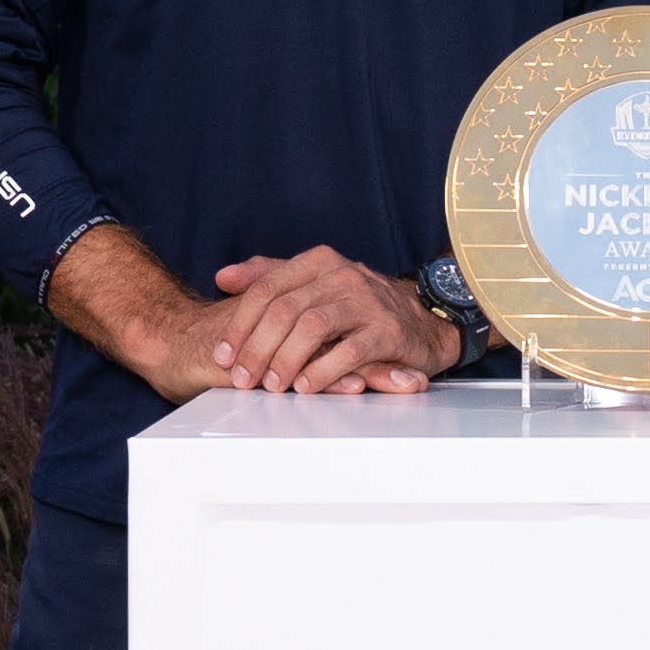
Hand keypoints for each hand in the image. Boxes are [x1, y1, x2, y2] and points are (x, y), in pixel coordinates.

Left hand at [207, 248, 454, 394]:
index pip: (267, 288)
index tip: (224, 354)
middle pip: (285, 310)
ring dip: (285, 361)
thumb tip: (224, 276)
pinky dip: (322, 372)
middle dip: (257, 348)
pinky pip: (348, 352)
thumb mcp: (316, 283)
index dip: (240, 323)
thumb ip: (271, 277)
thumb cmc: (361, 307)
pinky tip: (306, 387)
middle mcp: (343, 276)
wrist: (425, 320)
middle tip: (242, 378)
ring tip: (272, 385)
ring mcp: (367, 303)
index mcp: (320, 262)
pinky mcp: (389, 332)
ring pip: (312, 328)